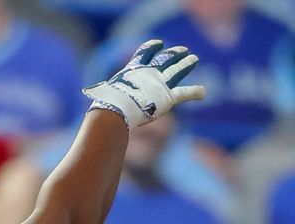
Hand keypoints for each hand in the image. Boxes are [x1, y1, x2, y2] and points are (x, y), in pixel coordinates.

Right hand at [82, 40, 204, 128]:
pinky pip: (184, 93)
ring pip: (177, 70)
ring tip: (194, 58)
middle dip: (173, 54)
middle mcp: (148, 73)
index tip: (157, 43)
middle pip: (164, 59)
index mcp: (132, 71)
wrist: (115, 110)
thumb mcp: (101, 96)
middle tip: (182, 50)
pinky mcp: (168, 97)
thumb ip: (103, 98)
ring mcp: (160, 83)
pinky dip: (195, 92)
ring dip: (186, 64)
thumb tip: (91, 107)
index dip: (151, 48)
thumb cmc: (105, 105)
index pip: (143, 55)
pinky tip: (203, 92)